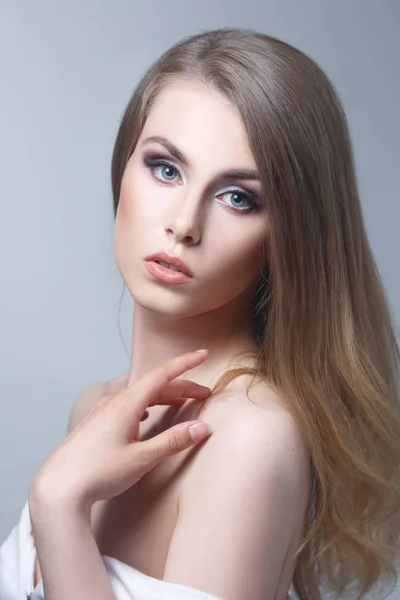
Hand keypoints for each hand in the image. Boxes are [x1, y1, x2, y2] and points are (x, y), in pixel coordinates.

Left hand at [30, 349, 211, 514]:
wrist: (58, 487)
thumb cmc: (98, 473)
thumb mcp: (142, 459)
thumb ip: (173, 441)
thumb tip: (202, 428)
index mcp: (126, 404)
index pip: (162, 375)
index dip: (185, 363)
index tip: (203, 354)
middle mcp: (113, 402)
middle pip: (154, 385)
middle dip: (181, 386)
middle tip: (204, 393)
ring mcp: (103, 411)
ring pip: (140, 394)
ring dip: (164, 395)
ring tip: (182, 401)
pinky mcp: (97, 422)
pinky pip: (127, 404)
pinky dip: (146, 404)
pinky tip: (148, 414)